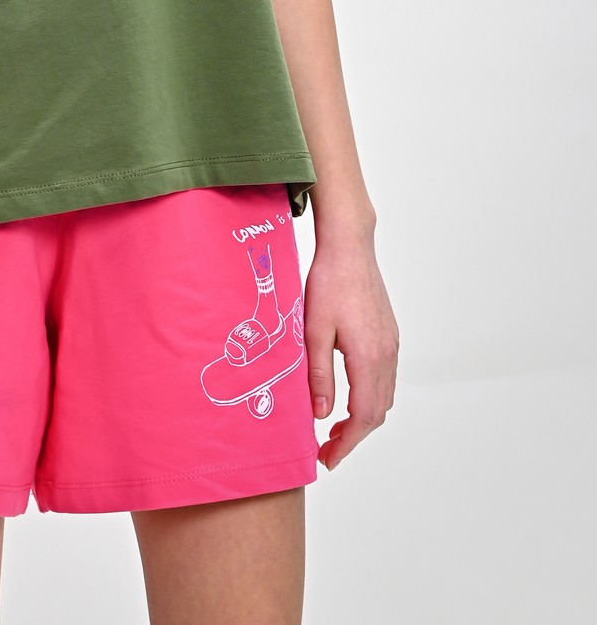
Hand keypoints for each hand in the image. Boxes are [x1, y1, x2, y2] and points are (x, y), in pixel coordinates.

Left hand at [303, 236, 398, 471]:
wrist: (349, 247)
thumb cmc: (328, 283)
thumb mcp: (313, 330)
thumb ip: (319, 375)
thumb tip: (321, 415)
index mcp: (368, 357)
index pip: (363, 417)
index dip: (347, 443)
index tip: (328, 458)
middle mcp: (387, 355)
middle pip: (377, 413)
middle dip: (354, 436)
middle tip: (327, 448)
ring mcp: (392, 345)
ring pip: (384, 397)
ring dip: (363, 417)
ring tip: (335, 427)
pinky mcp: (390, 336)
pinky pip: (386, 379)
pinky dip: (370, 397)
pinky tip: (349, 394)